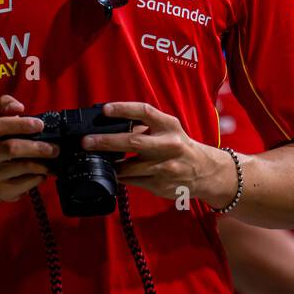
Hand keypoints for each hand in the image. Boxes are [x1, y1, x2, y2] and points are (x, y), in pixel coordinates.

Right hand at [0, 95, 52, 206]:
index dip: (21, 124)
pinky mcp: (2, 190)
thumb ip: (6, 106)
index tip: (40, 124)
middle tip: (54, 148)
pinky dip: (39, 176)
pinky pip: (26, 183)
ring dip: (42, 163)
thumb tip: (17, 107)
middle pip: (10, 148)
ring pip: (21, 167)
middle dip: (37, 147)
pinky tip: (43, 172)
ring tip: (53, 159)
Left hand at [81, 102, 235, 206]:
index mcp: (169, 126)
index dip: (123, 109)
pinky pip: (133, 181)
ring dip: (111, 164)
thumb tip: (112, 126)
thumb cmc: (180, 146)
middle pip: (132, 142)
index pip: (144, 112)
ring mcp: (165, 167)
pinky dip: (121, 177)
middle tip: (87, 142)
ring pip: (128, 167)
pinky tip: (115, 173)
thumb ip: (145, 127)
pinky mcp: (160, 185)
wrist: (205, 172)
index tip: (105, 110)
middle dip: (106, 142)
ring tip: (98, 159)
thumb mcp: (168, 130)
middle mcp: (169, 145)